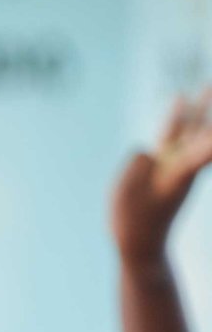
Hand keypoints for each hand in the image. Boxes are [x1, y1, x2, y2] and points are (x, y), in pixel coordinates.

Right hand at [114, 88, 211, 267]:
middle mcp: (182, 166)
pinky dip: (179, 125)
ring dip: (193, 111)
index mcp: (178, 169)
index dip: (210, 137)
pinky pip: (175, 143)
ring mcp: (175, 168)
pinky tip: (178, 110)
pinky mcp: (168, 173)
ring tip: (196, 91)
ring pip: (187, 133)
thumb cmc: (133, 221)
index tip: (202, 117)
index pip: (203, 144)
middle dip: (203, 108)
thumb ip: (138, 163)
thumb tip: (147, 150)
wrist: (141, 246)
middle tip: (210, 84)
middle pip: (196, 130)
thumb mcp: (129, 190)